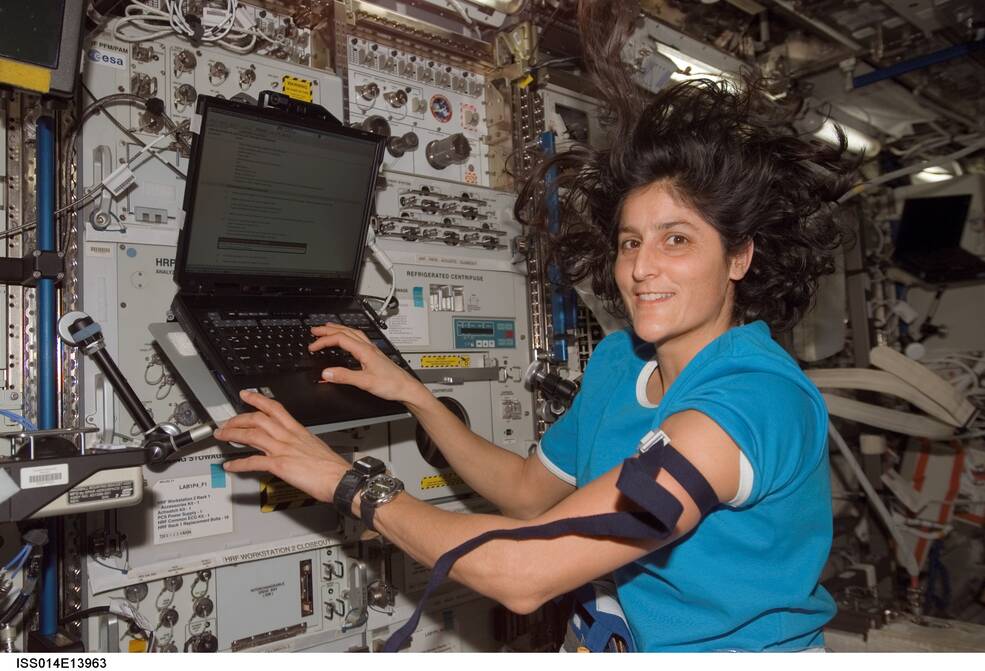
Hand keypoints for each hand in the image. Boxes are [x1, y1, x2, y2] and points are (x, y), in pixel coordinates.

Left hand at [216, 390, 348, 502]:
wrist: (340, 479)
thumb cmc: (333, 467)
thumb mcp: (316, 447)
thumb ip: (301, 445)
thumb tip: (295, 447)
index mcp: (298, 431)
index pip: (275, 408)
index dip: (258, 399)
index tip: (246, 394)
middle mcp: (289, 436)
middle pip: (258, 418)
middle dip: (239, 418)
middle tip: (227, 422)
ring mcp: (283, 449)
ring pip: (252, 435)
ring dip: (233, 434)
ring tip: (222, 436)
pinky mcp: (280, 465)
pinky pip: (254, 462)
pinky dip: (239, 464)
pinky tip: (230, 466)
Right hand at [310, 322, 426, 405]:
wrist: (406, 388)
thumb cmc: (391, 384)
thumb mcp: (365, 382)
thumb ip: (344, 377)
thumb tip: (326, 372)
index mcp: (365, 350)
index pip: (340, 339)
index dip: (324, 341)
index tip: (312, 346)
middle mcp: (368, 347)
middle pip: (345, 331)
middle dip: (328, 329)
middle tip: (314, 330)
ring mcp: (372, 350)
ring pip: (352, 333)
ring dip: (338, 329)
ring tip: (327, 329)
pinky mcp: (374, 355)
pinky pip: (358, 339)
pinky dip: (347, 336)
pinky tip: (346, 341)